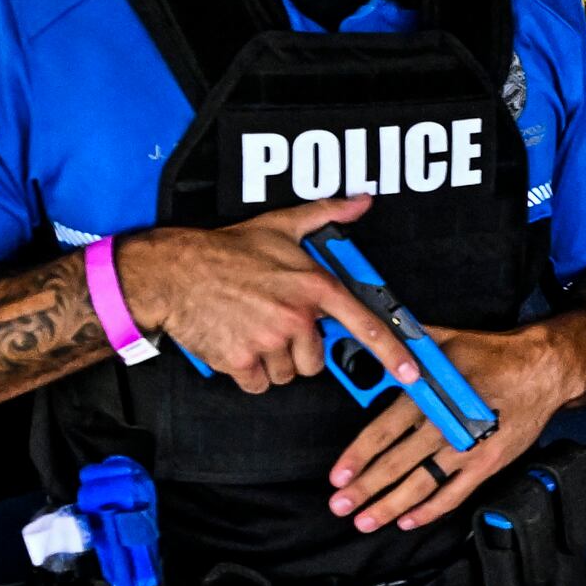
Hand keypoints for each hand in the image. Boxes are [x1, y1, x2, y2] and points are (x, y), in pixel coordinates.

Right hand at [113, 198, 416, 391]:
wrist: (174, 272)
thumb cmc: (226, 251)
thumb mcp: (281, 224)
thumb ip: (326, 214)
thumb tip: (360, 201)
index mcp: (313, 286)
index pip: (364, 324)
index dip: (392, 352)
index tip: (411, 372)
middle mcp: (296, 316)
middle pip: (316, 360)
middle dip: (297, 349)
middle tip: (273, 323)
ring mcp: (269, 341)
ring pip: (287, 373)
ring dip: (272, 361)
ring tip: (251, 329)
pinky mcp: (242, 361)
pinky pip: (259, 383)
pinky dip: (248, 372)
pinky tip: (237, 344)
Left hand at [324, 324, 584, 531]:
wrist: (542, 371)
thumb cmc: (492, 354)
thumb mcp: (445, 339)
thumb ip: (405, 343)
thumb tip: (372, 333)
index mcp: (429, 396)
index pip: (382, 433)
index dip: (357, 457)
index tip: (337, 476)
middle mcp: (444, 427)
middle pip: (395, 465)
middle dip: (364, 489)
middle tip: (339, 506)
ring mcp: (466, 450)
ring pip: (420, 485)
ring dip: (389, 506)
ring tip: (365, 521)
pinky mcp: (487, 465)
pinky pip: (454, 495)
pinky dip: (430, 511)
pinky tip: (408, 521)